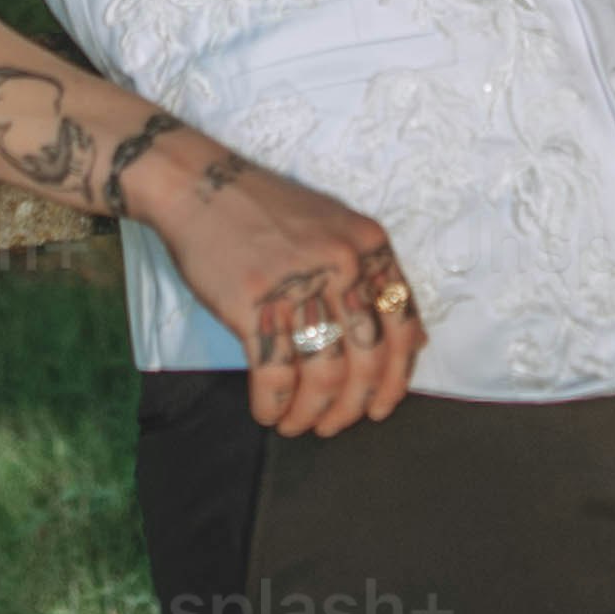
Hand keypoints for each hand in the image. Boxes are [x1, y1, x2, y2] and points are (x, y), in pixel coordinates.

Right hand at [122, 135, 427, 434]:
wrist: (202, 188)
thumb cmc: (269, 213)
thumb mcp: (337, 229)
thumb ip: (372, 278)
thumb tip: (412, 340)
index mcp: (369, 246)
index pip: (402, 326)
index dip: (396, 379)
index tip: (381, 407)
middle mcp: (342, 265)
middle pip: (367, 359)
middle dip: (353, 406)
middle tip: (335, 426)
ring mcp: (298, 284)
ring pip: (324, 374)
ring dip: (311, 413)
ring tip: (297, 425)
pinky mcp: (254, 304)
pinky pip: (275, 374)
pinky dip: (273, 404)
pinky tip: (268, 412)